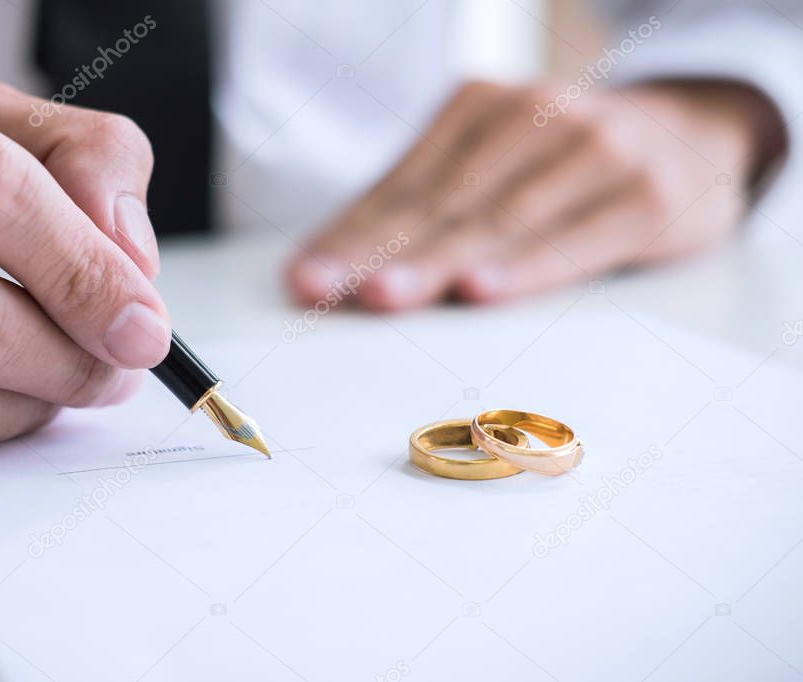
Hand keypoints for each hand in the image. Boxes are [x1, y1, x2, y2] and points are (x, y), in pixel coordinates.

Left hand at [288, 79, 782, 309]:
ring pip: (500, 217)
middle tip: (325, 288)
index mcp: (480, 106)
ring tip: (384, 294)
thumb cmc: (570, 163)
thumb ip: (429, 207)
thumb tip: (341, 267)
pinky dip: (528, 267)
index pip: (402, 182)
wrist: (696, 132)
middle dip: (375, 250)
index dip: (348, 232)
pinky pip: (578, 238)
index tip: (304, 277)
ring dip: (436, 261)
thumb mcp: (498, 163)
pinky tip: (484, 289)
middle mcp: (534, 116)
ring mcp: (595, 151)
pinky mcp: (647, 196)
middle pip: (441, 199)